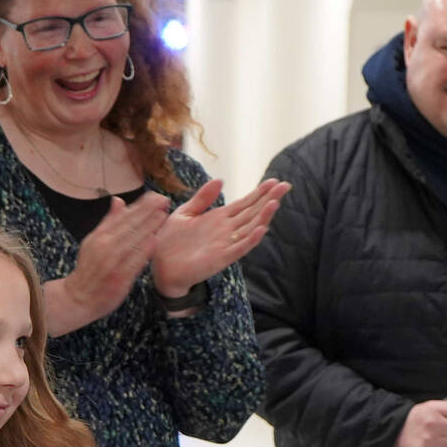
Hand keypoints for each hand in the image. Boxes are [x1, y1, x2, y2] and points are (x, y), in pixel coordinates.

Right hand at [47, 192, 169, 333]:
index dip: (140, 205)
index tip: (154, 196)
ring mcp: (111, 263)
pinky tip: (155, 240)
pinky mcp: (119, 278)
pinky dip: (144, 251)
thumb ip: (109, 222)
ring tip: (164, 215)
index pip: (122, 216)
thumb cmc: (90, 269)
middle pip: (129, 226)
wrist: (79, 298)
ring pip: (132, 241)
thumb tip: (118, 200)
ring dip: (149, 227)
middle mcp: (104, 247)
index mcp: (98, 236)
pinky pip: (133, 262)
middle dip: (148, 211)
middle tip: (164, 200)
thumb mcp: (94, 241)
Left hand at [150, 178, 289, 297]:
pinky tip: (261, 229)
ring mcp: (226, 244)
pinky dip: (251, 239)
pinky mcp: (221, 258)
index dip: (260, 192)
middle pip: (253, 212)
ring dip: (264, 216)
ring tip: (276, 202)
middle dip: (269, 199)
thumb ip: (203, 198)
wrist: (161, 266)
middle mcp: (227, 230)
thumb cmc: (171, 241)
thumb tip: (220, 180)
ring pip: (250, 228)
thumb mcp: (185, 213)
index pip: (245, 203)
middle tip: (286, 185)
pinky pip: (239, 248)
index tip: (274, 181)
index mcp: (219, 218)